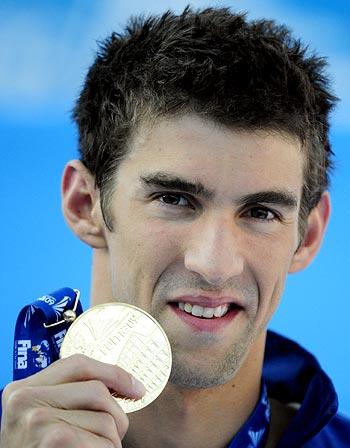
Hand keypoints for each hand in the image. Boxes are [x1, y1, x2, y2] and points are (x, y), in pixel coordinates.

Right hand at [0, 354, 145, 446]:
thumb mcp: (40, 420)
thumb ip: (66, 397)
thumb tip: (122, 385)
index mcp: (24, 388)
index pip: (78, 363)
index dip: (112, 373)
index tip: (135, 387)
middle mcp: (25, 398)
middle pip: (97, 389)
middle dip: (116, 414)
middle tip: (113, 436)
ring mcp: (37, 418)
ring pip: (105, 418)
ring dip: (111, 441)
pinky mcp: (53, 438)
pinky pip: (102, 440)